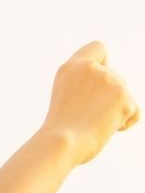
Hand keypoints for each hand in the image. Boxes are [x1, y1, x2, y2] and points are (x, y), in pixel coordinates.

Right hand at [41, 40, 139, 165]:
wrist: (60, 144)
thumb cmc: (59, 130)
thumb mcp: (65, 97)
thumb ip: (85, 85)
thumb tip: (110, 94)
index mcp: (71, 67)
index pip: (98, 48)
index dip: (101, 64)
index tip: (92, 84)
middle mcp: (93, 69)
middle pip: (114, 77)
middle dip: (107, 96)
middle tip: (87, 115)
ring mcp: (111, 82)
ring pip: (123, 95)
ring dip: (114, 110)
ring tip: (93, 124)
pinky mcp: (125, 98)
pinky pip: (134, 111)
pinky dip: (124, 122)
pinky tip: (107, 129)